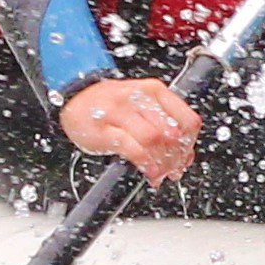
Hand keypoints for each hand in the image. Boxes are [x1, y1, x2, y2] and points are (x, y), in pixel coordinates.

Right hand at [60, 74, 202, 184]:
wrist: (74, 96)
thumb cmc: (110, 104)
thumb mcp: (141, 107)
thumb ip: (164, 125)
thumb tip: (186, 156)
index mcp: (155, 91)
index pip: (187, 120)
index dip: (190, 144)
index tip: (185, 159)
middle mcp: (140, 99)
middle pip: (173, 132)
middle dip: (176, 158)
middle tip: (172, 171)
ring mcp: (121, 112)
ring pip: (155, 139)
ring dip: (162, 162)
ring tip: (159, 174)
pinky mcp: (104, 129)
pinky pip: (133, 148)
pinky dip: (146, 163)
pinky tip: (148, 172)